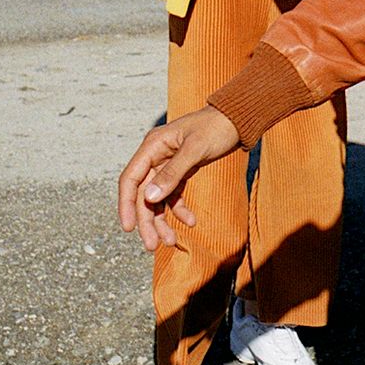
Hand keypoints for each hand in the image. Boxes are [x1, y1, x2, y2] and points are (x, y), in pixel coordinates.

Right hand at [118, 106, 239, 250]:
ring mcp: (167, 165)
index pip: (131, 179)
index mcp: (153, 146)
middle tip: (152, 245)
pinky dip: (180, 210)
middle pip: (143, 194)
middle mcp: (156, 156)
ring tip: (171, 242)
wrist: (238, 119)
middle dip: (147, 220)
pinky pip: (175, 196)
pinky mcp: (181, 171)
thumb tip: (149, 197)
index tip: (129, 228)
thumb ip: (173, 173)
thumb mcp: (196, 149)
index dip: (126, 204)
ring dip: (162, 221)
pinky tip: (191, 222)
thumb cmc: (217, 127)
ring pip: (158, 199)